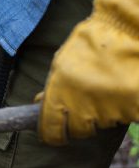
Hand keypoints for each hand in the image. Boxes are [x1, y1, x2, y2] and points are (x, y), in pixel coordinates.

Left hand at [37, 0, 138, 145]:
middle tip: (88, 105)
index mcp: (60, 94)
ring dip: (104, 113)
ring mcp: (109, 110)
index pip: (51, 129)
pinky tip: (123, 90)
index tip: (56, 135)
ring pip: (103, 123)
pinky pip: (125, 117)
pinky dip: (125, 108)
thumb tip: (38, 104)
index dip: (52, 135)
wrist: (125, 31)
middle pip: (79, 130)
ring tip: (108, 88)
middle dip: (81, 122)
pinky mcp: (132, 110)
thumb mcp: (62, 63)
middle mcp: (82, 106)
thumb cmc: (89, 44)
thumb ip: (52, 88)